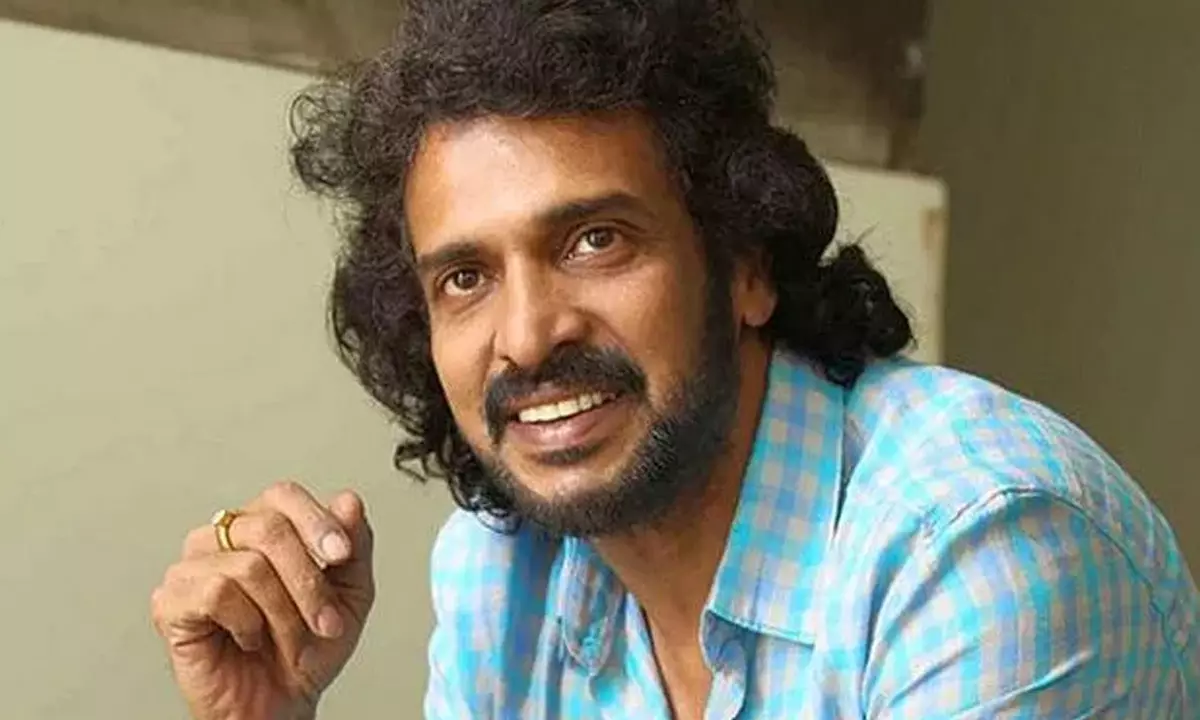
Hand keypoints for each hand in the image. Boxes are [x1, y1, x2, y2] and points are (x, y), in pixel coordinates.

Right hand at [151, 482, 375, 719]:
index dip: (317, 522)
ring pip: (249, 565)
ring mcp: (193, 567)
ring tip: (287, 638)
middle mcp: (225, 538)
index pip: (284, 495)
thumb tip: (348, 502)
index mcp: (265, 526)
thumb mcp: (351, 593)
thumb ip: (355, 544)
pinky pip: (216, 593)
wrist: (280, 704)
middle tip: (326, 621)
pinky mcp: (171, 601)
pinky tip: (249, 637)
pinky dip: (247, 623)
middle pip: (270, 528)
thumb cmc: (308, 648)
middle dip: (308, 583)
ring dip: (283, 614)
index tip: (341, 556)